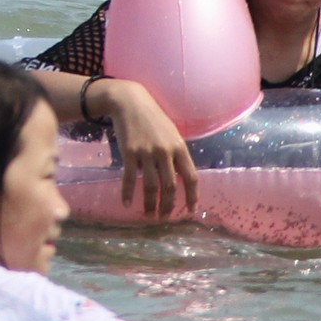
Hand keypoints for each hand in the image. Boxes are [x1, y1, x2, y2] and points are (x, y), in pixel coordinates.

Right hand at [88, 78, 198, 218]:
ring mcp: (147, 152)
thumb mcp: (171, 134)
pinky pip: (131, 178)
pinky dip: (129, 193)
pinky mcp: (130, 153)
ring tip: (149, 215)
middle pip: (170, 186)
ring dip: (150, 204)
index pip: (191, 177)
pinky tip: (128, 203)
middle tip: (164, 218)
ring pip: (151, 186)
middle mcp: (165, 152)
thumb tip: (181, 178)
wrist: (129, 102)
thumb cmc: (152, 119)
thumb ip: (176, 154)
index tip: (190, 210)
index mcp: (179, 147)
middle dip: (168, 205)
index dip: (192, 196)